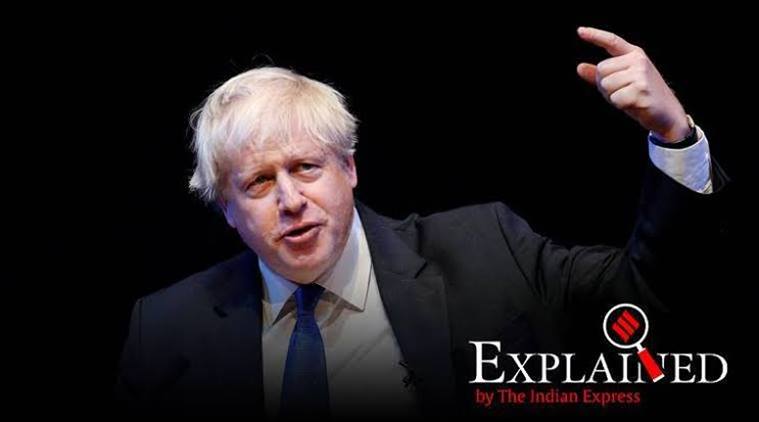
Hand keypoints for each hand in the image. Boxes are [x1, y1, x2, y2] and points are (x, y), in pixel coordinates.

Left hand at [576, 27, 689, 141]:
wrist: (667, 113)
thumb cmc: (641, 96)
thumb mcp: (621, 82)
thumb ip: (601, 75)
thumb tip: (579, 67)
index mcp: (634, 54)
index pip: (612, 42)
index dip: (595, 36)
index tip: (580, 31)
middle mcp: (638, 60)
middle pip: (601, 70)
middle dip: (605, 85)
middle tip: (623, 92)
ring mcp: (641, 74)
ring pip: (606, 84)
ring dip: (612, 96)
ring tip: (629, 97)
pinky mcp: (641, 90)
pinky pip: (615, 98)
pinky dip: (620, 105)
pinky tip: (634, 104)